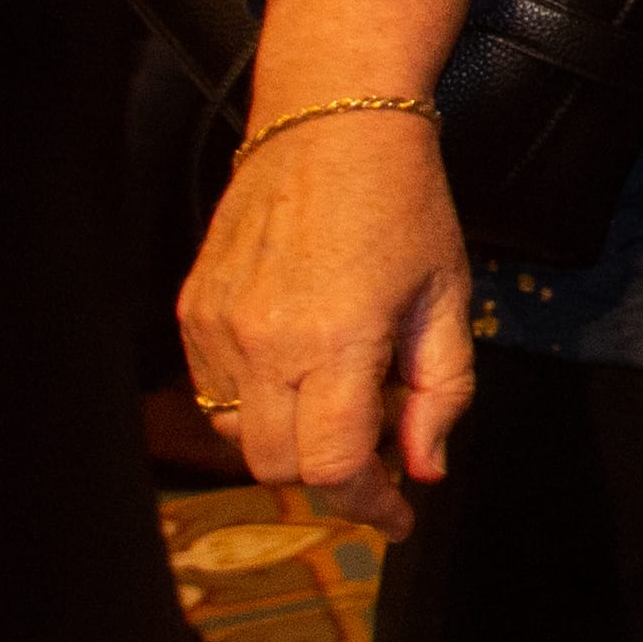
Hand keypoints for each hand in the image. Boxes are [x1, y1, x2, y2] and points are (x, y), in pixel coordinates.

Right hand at [178, 100, 469, 537]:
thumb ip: (441, 391)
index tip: (399, 514)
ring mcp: (218, 328)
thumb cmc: (404, 207)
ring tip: (343, 389)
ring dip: (290, 436)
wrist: (331, 127)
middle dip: (332, 474)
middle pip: (279, 465)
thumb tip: (425, 469)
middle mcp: (264, 343)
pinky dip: (256, 399)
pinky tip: (300, 359)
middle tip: (379, 447)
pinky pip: (214, 390)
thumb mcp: (449, 298)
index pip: (334, 467)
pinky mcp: (193, 311)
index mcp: (337, 342)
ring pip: (238, 434)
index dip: (368, 505)